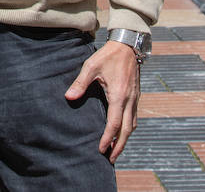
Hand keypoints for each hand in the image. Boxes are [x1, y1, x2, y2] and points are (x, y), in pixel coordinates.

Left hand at [64, 40, 139, 162]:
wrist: (128, 45)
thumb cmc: (108, 55)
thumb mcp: (91, 66)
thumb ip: (80, 83)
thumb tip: (68, 97)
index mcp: (118, 95)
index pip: (114, 123)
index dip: (108, 138)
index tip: (102, 149)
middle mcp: (129, 100)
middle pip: (127, 130)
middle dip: (119, 145)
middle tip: (111, 158)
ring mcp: (135, 98)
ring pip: (132, 124)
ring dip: (125, 139)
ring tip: (116, 149)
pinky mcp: (136, 96)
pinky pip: (134, 117)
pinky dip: (128, 128)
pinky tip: (121, 132)